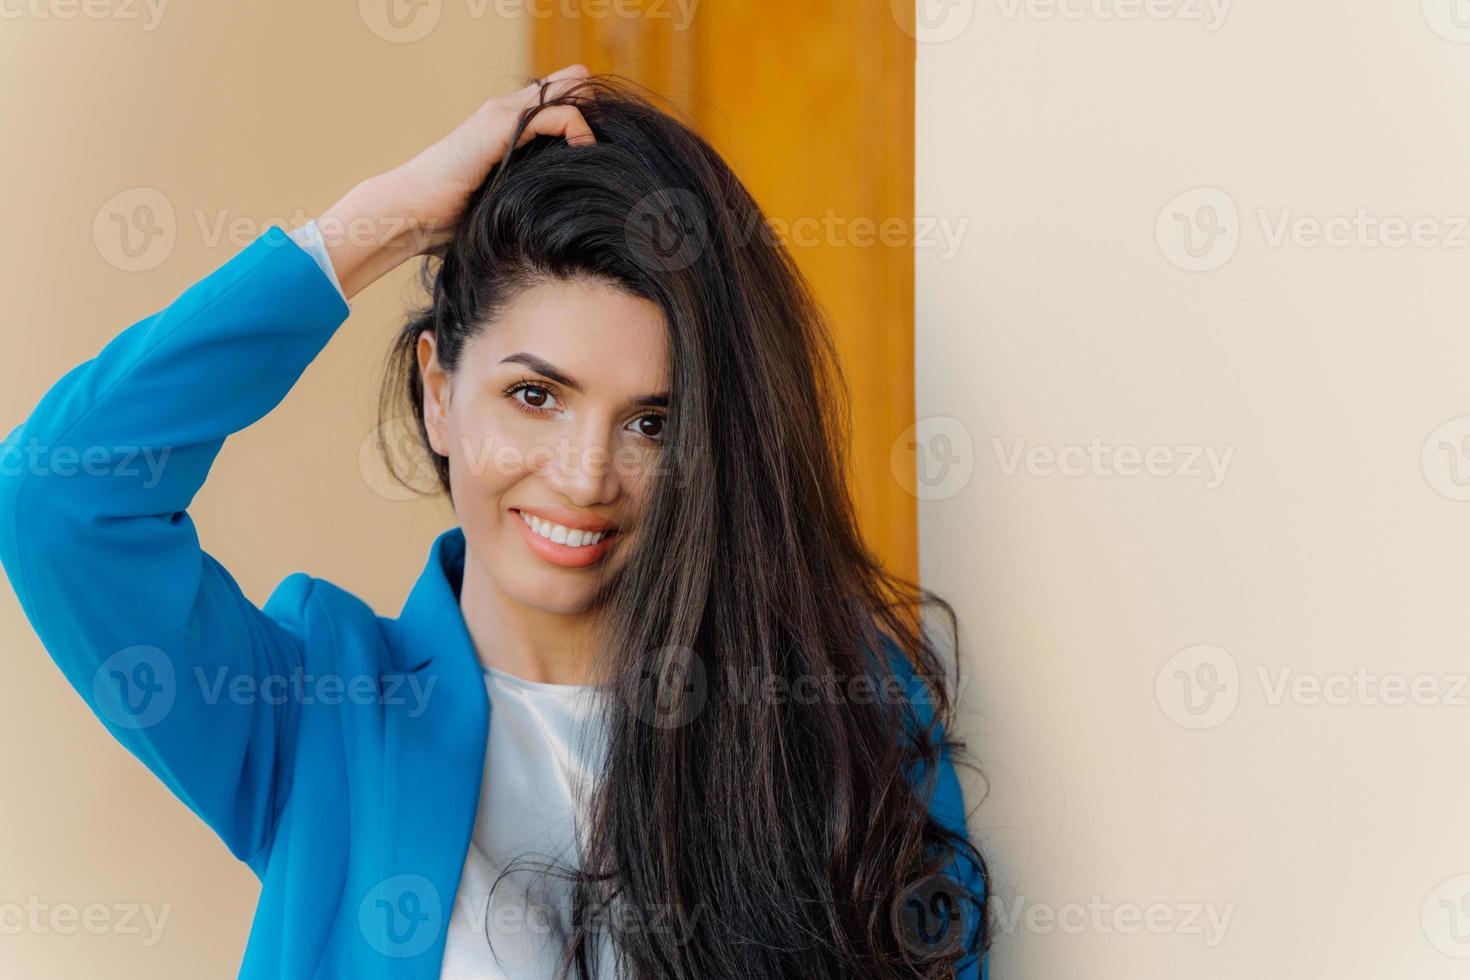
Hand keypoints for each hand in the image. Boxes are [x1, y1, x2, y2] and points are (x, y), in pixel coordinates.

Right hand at [315, 65, 594, 299]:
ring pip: (566, 94)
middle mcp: (505, 115)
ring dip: (591, 118)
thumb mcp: (499, 211)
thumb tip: (561, 240)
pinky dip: (578, 126)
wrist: (411, 214)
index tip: (604, 158)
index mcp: (505, 132)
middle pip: (566, 91)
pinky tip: (585, 151)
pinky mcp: (500, 123)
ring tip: (601, 153)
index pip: (556, 108)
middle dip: (593, 115)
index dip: (584, 124)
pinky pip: (557, 111)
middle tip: (610, 150)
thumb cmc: (448, 224)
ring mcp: (502, 114)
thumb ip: (524, 208)